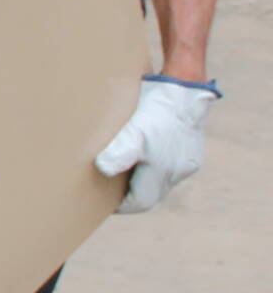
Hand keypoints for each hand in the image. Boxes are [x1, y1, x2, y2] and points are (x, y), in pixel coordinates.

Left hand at [95, 75, 218, 213]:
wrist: (184, 87)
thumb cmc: (156, 108)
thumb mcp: (134, 130)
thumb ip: (119, 153)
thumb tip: (103, 170)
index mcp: (164, 171)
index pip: (142, 201)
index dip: (122, 205)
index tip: (104, 203)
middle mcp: (179, 170)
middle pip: (151, 193)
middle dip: (129, 193)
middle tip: (106, 189)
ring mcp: (187, 160)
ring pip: (160, 180)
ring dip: (141, 179)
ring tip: (118, 171)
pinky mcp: (189, 149)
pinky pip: (168, 166)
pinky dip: (152, 167)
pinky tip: (138, 154)